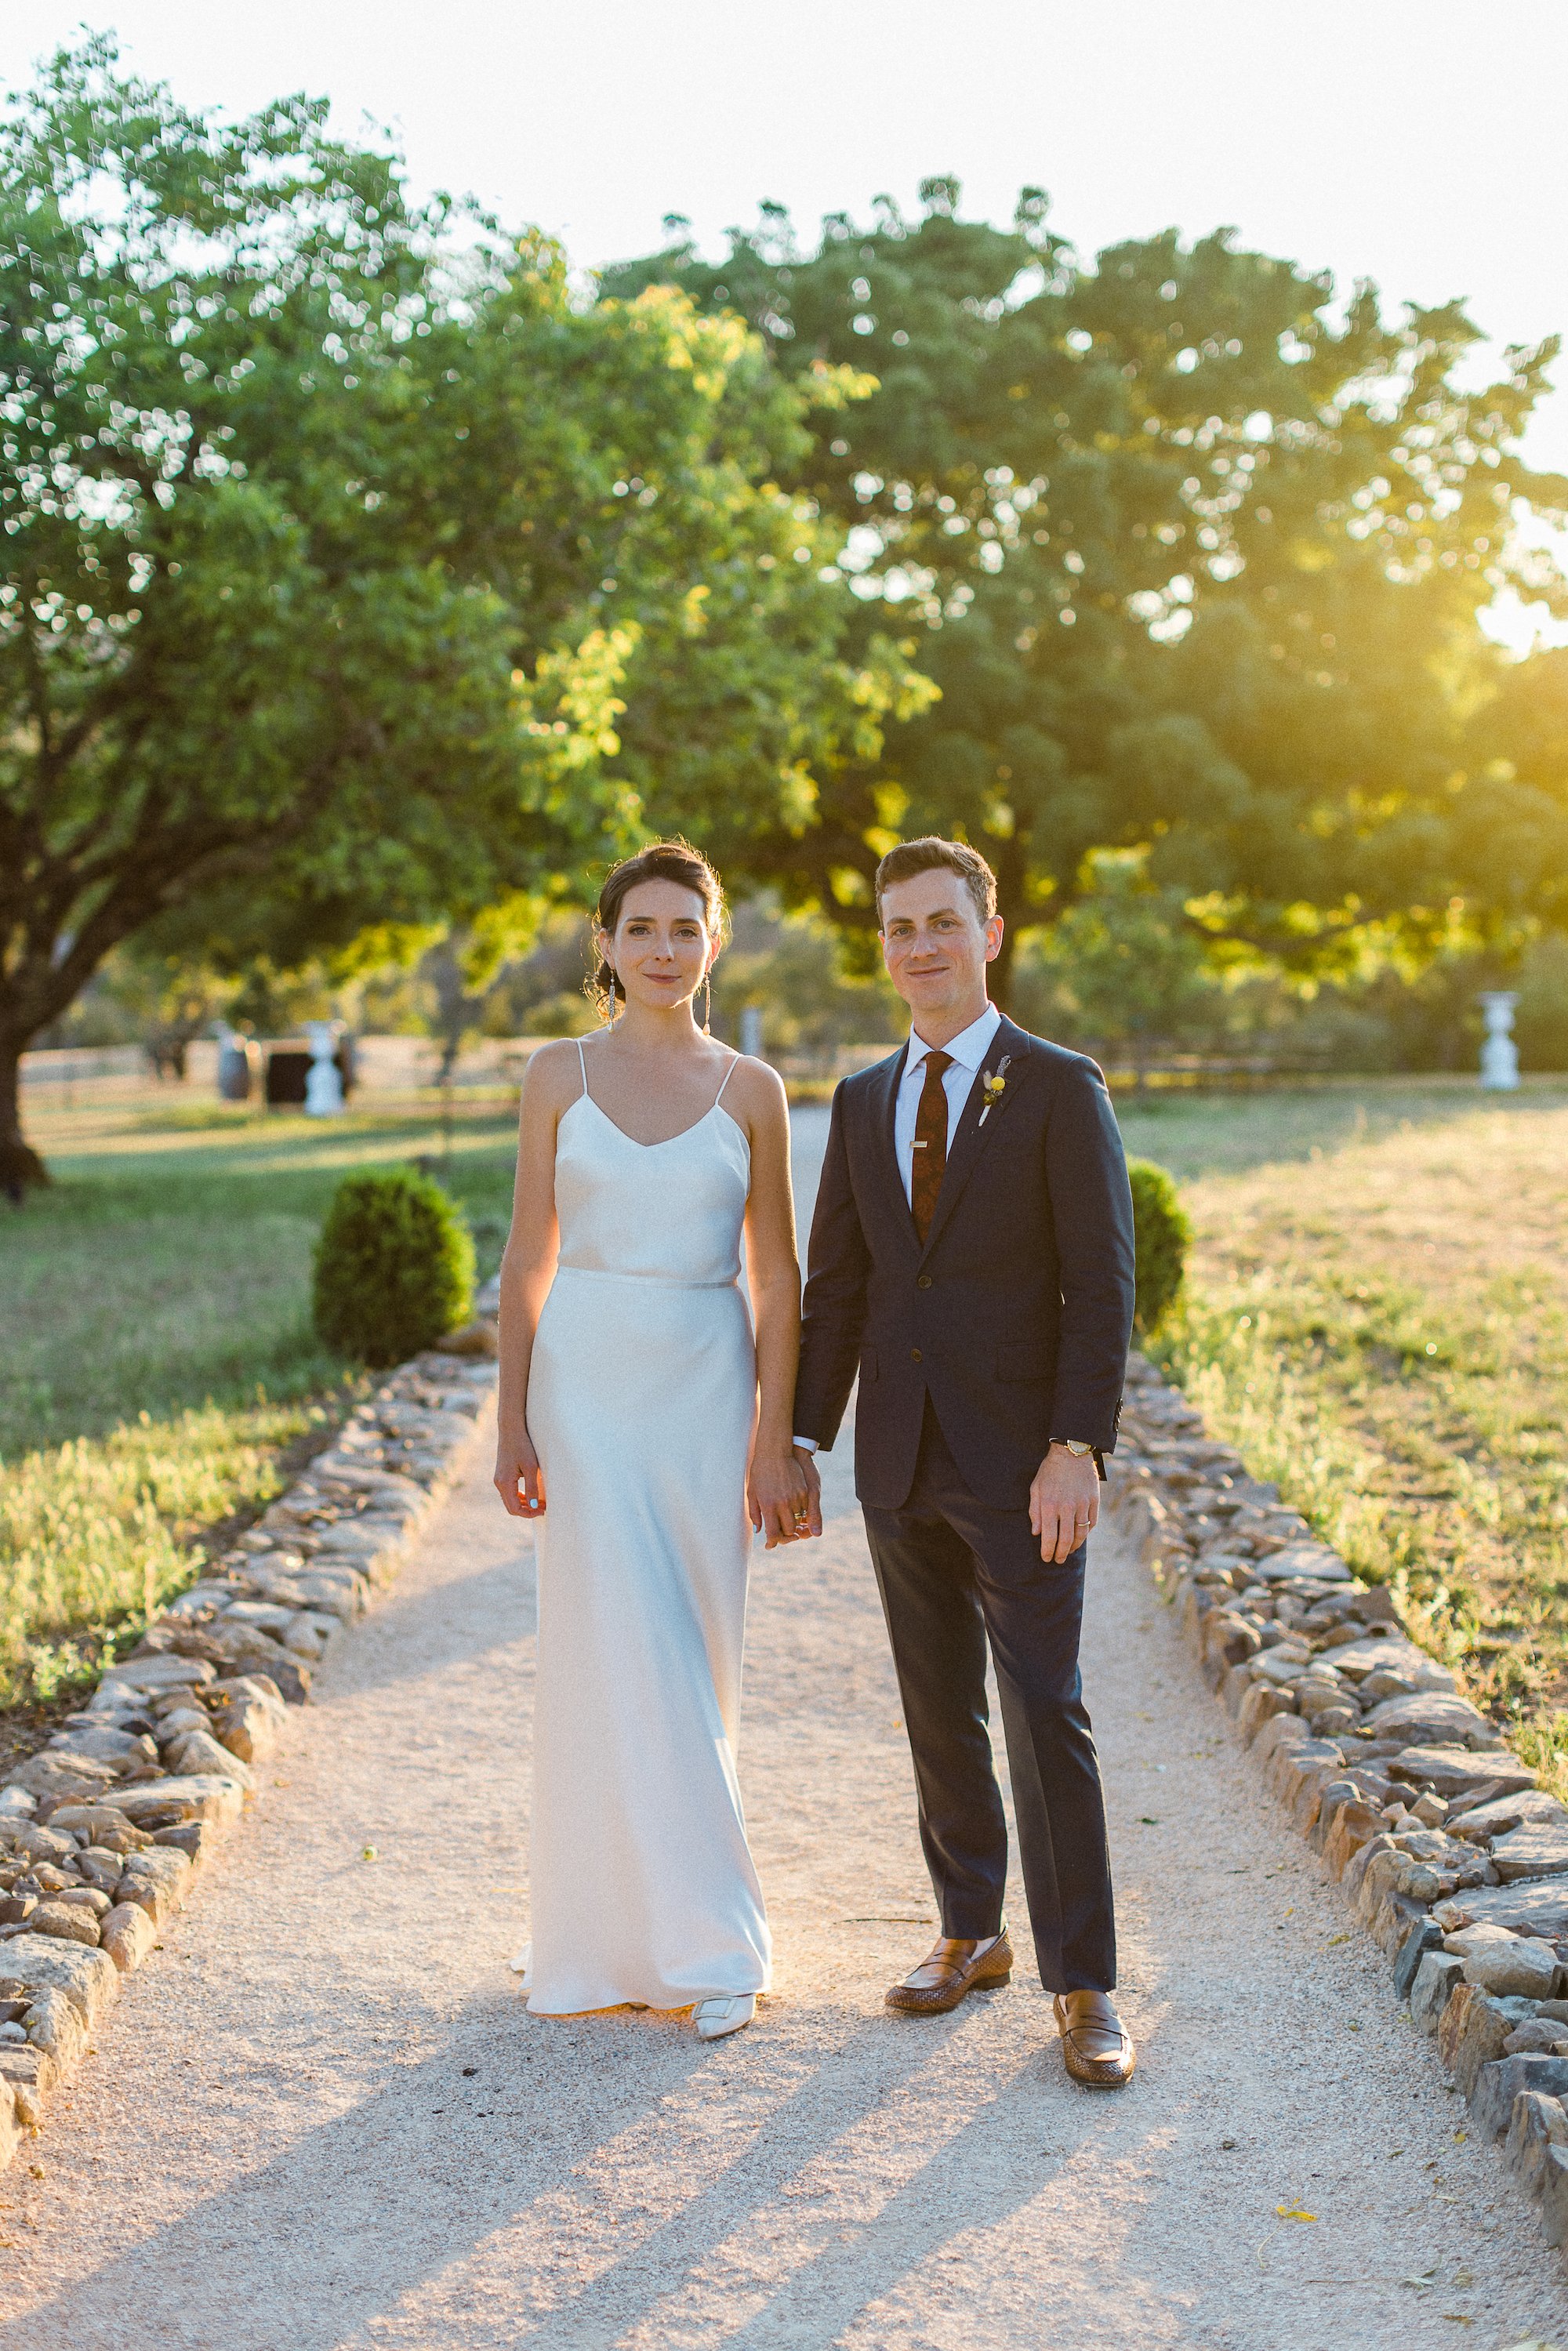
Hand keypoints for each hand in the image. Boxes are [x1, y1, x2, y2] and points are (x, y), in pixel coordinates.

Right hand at [494, 1427, 545, 1519]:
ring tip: (540, 1502)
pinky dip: (520, 1497)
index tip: (543, 1510)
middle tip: (543, 1508)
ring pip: (510, 1500)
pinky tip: (531, 1494)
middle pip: (511, 1507)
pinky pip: (510, 1492)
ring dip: (524, 1504)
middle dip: (527, 1510)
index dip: (529, 1513)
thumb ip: (532, 1488)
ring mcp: (499, 1479)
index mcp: (504, 1483)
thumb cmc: (522, 1446)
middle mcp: (499, 1483)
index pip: (515, 1509)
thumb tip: (534, 1506)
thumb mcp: (531, 1467)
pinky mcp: (502, 1475)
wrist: (511, 1429)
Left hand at [749, 1443, 819, 1547]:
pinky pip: (805, 1509)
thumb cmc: (759, 1472)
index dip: (772, 1542)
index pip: (773, 1533)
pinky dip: (800, 1513)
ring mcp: (795, 1497)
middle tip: (780, 1534)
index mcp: (768, 1504)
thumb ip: (755, 1513)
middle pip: (789, 1530)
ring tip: (786, 1522)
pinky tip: (793, 1509)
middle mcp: (782, 1502)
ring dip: (793, 1524)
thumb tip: (759, 1530)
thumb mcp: (752, 1492)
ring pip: (799, 1521)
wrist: (774, 1451)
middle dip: (785, 1535)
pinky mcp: (804, 1491)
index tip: (770, 1544)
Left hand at [1029, 1445, 1097, 1562]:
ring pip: (1081, 1534)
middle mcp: (1067, 1507)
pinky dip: (1086, 1532)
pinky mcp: (1094, 1501)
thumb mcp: (1036, 1488)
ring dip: (1075, 1546)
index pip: (1049, 1537)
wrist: (1072, 1453)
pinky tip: (1080, 1535)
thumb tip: (1036, 1533)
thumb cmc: (1050, 1471)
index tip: (1046, 1558)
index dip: (1047, 1551)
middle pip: (1066, 1539)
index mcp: (1050, 1505)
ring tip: (1069, 1551)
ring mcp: (1082, 1504)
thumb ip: (1034, 1511)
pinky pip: (1091, 1523)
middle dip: (1061, 1553)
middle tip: (1058, 1560)